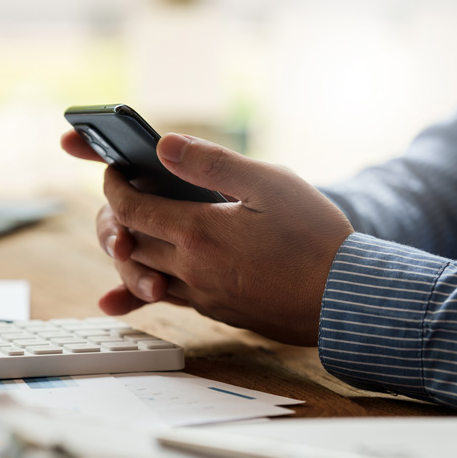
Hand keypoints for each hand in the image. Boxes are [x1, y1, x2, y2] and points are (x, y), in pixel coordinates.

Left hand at [62, 130, 353, 344]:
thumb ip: (212, 163)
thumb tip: (164, 145)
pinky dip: (151, 286)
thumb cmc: (315, 238)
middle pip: (130, 243)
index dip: (114, 187)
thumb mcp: (270, 183)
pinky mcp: (217, 312)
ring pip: (144, 276)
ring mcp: (203, 296)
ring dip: (130, 253)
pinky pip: (170, 298)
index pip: (131, 209)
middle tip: (122, 195)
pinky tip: (152, 282)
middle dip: (117, 218)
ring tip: (131, 230)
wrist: (344, 299)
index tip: (113, 171)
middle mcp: (192, 269)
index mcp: (199, 232)